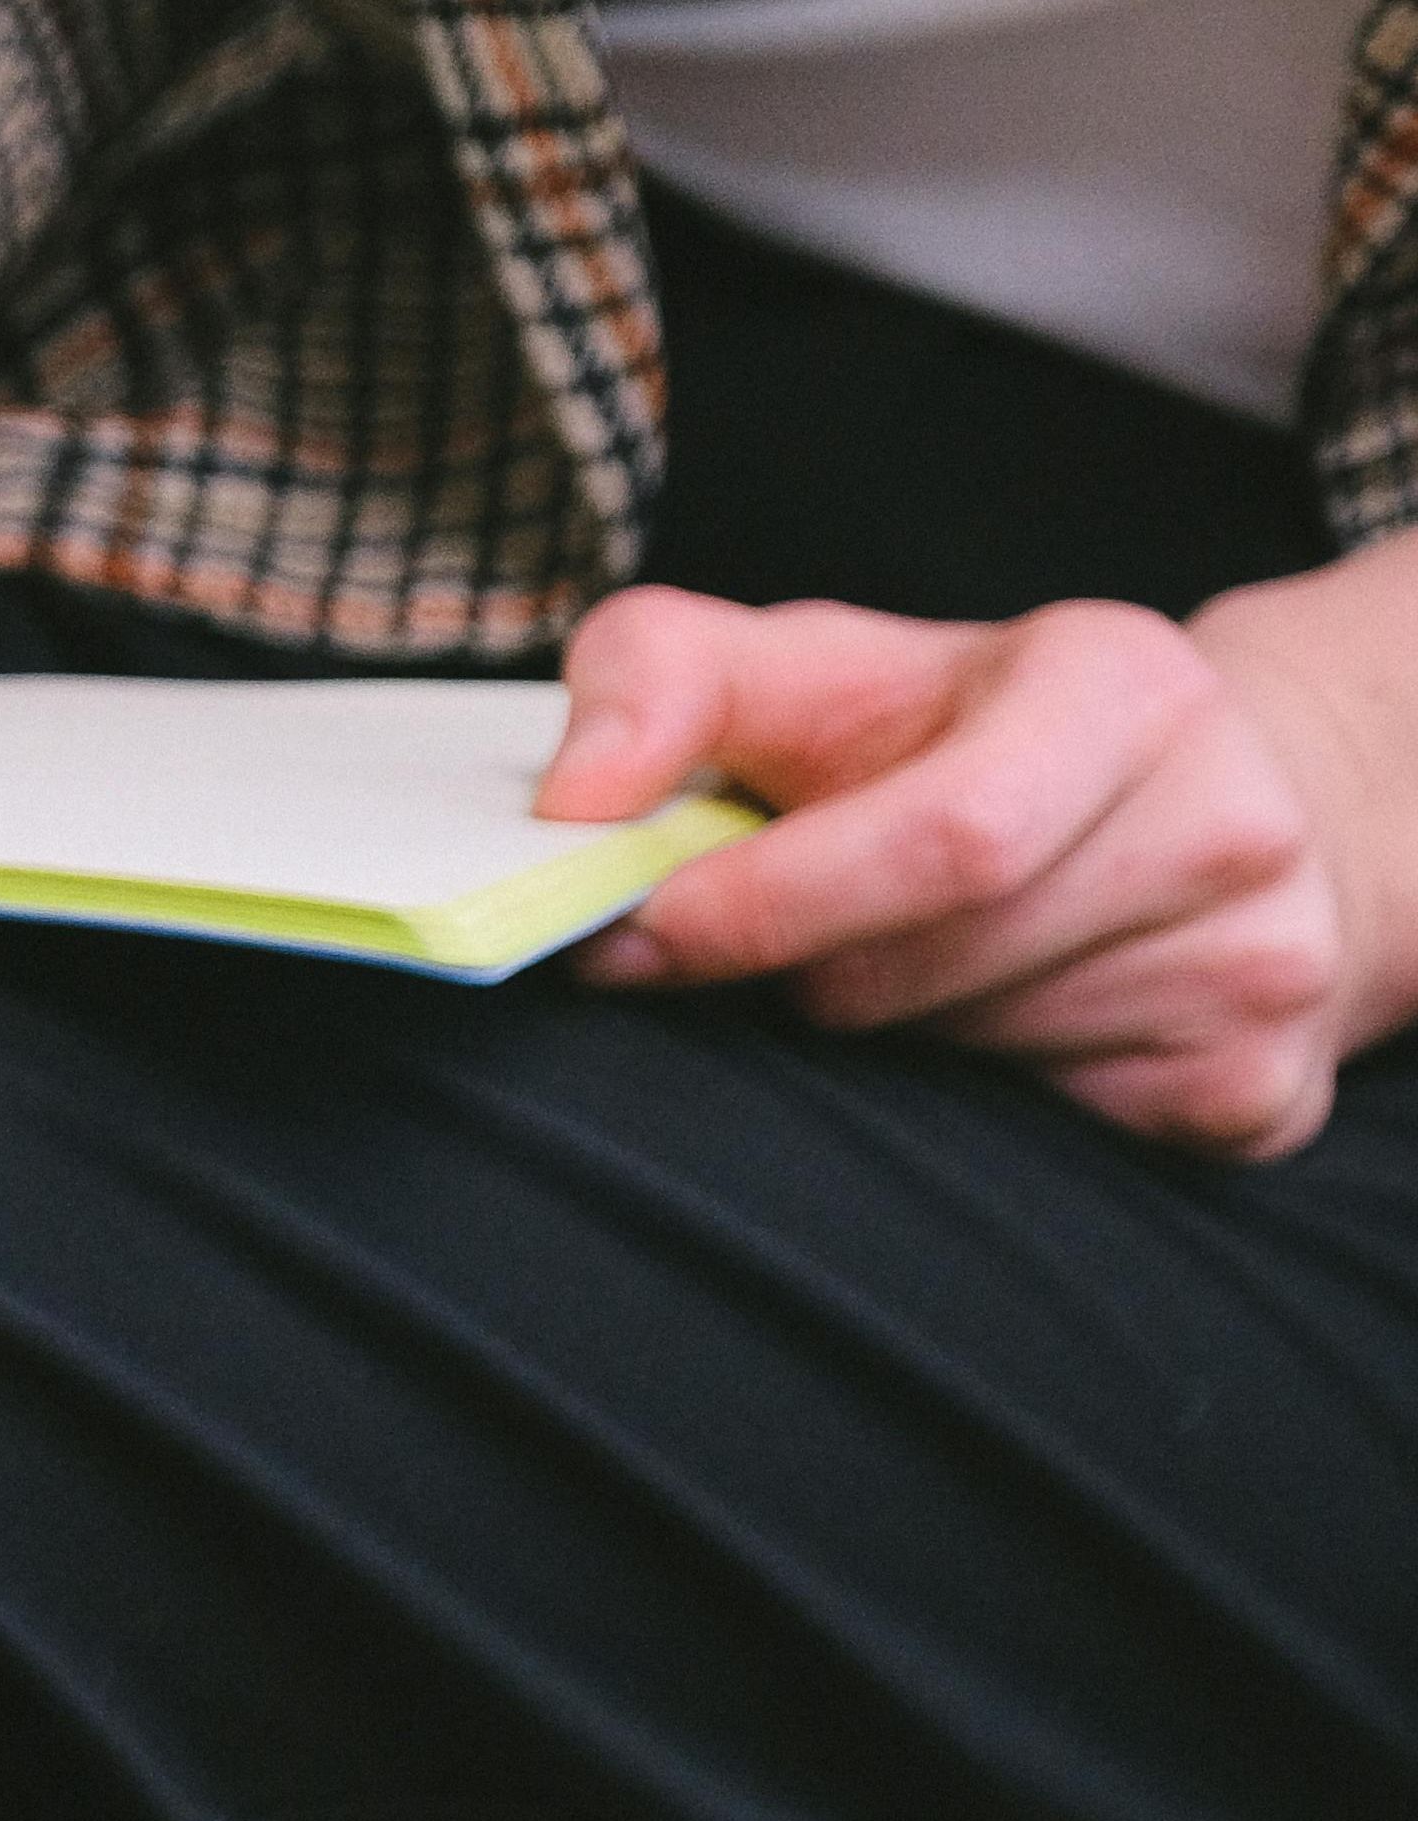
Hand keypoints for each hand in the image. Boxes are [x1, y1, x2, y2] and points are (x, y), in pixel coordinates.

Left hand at [544, 576, 1411, 1157]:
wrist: (1213, 800)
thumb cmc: (966, 737)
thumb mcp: (814, 668)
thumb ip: (660, 681)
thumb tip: (571, 801)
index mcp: (1124, 689)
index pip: (943, 839)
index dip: (761, 908)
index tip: (636, 934)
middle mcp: (1227, 824)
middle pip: (919, 976)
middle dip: (801, 976)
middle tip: (787, 943)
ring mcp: (1259, 968)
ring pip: (964, 1069)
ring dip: (878, 1038)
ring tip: (912, 957)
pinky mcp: (1255, 1095)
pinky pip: (1036, 1142)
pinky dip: (966, 1104)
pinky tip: (999, 1019)